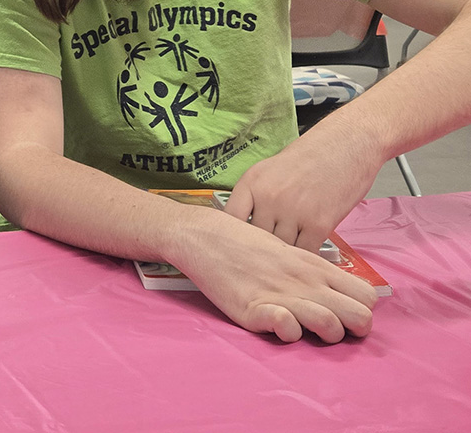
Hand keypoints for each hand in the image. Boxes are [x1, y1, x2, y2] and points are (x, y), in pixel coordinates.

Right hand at [173, 208, 377, 342]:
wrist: (203, 235)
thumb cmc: (244, 244)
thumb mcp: (287, 251)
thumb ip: (312, 272)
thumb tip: (336, 294)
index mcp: (315, 266)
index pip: (368, 297)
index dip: (360, 310)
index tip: (344, 313)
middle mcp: (305, 281)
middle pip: (360, 317)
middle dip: (353, 331)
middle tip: (332, 329)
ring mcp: (281, 294)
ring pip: (330, 326)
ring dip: (324, 335)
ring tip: (304, 329)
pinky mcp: (253, 309)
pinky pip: (286, 329)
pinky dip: (287, 333)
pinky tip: (278, 324)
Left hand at [223, 128, 378, 250]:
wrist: (346, 145)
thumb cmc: (310, 158)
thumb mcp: (269, 171)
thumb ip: (254, 197)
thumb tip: (242, 226)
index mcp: (252, 182)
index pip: (230, 218)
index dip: (233, 235)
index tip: (238, 244)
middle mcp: (269, 197)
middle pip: (256, 238)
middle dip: (263, 245)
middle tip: (269, 250)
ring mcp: (293, 211)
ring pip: (281, 247)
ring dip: (286, 251)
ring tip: (290, 249)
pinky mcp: (319, 224)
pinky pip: (305, 252)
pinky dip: (306, 255)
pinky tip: (307, 250)